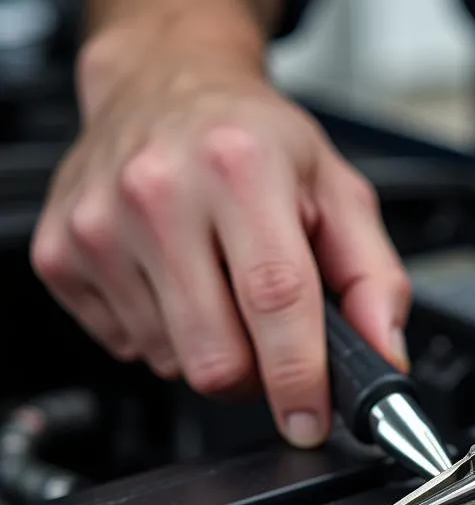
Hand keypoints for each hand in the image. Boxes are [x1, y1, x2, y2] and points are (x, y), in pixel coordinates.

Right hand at [31, 33, 409, 448]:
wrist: (165, 84)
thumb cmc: (256, 140)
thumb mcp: (339, 192)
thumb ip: (376, 279)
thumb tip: (383, 356)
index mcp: (242, 167)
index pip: (276, 299)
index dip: (298, 378)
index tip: (310, 420)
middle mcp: (160, 191)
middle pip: (215, 356)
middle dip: (257, 374)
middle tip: (271, 335)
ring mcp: (100, 225)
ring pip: (172, 362)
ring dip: (210, 348)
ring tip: (219, 286)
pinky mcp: (61, 254)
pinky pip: (128, 347)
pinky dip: (163, 333)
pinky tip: (173, 280)